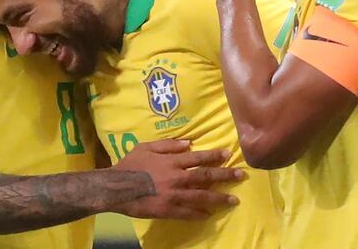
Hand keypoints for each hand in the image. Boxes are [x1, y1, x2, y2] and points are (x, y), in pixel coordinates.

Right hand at [109, 139, 242, 219]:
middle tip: (240, 176)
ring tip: (233, 200)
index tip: (228, 154)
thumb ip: (168, 144)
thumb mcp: (147, 147)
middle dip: (225, 175)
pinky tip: (209, 214)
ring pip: (202, 196)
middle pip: (206, 176)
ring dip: (219, 198)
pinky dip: (199, 213)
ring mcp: (174, 195)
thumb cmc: (130, 164)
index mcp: (172, 161)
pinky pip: (188, 213)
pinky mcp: (168, 210)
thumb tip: (189, 143)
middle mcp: (177, 177)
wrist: (117, 187)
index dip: (215, 156)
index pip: (199, 157)